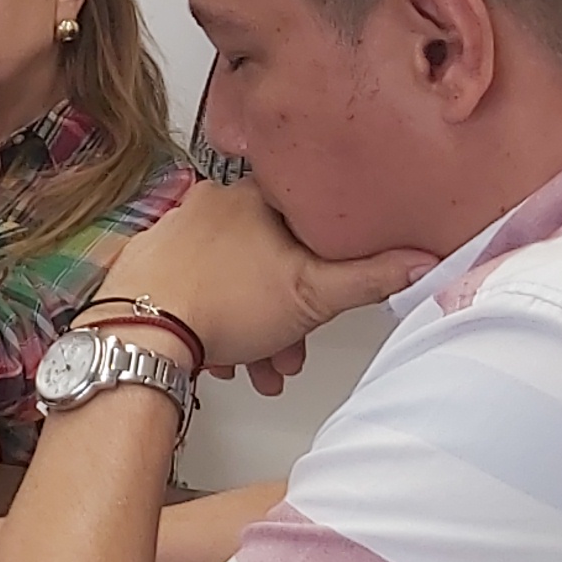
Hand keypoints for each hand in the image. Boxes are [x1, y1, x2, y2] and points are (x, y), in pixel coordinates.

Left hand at [101, 179, 431, 393]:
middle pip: (271, 255)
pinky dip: (216, 322)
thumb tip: (423, 260)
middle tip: (293, 348)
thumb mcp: (316, 294)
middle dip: (289, 310)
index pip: (310, 212)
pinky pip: (198, 289)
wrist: (139, 336)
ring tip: (260, 365)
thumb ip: (372, 277)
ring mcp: (175, 230)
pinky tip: (222, 356)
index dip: (328, 257)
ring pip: (235, 278)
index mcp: (257, 196)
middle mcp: (212, 203)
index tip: (331, 287)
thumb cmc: (220, 306)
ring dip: (255, 326)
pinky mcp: (149, 262)